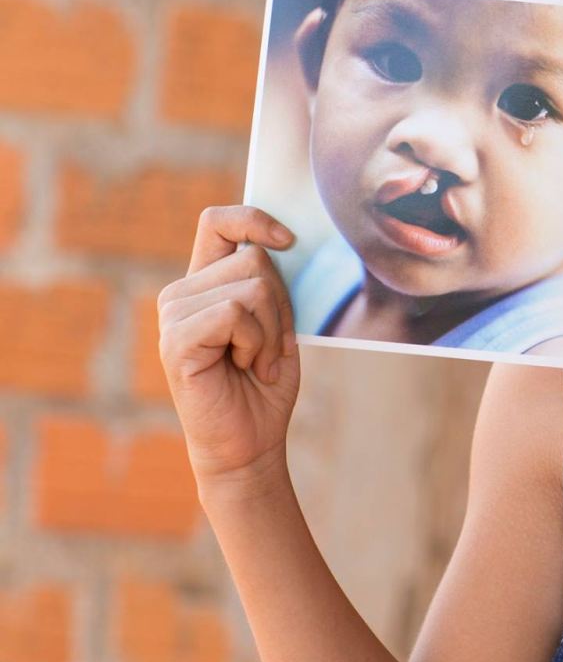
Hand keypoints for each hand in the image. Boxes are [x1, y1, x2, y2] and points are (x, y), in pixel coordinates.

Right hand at [157, 205, 300, 487]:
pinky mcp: (175, 341)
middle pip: (255, 260)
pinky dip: (256, 343)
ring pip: (253, 288)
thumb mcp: (278, 323)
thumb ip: (271, 283)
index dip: (253, 218)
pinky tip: (245, 368)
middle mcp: (181, 292)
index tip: (289, 241)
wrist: (250, 442)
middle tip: (269, 347)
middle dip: (282, 306)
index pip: (218, 222)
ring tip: (255, 361)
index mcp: (204, 282)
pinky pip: (236, 314)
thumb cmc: (264, 384)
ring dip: (272, 330)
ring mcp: (173, 315)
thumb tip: (283, 240)